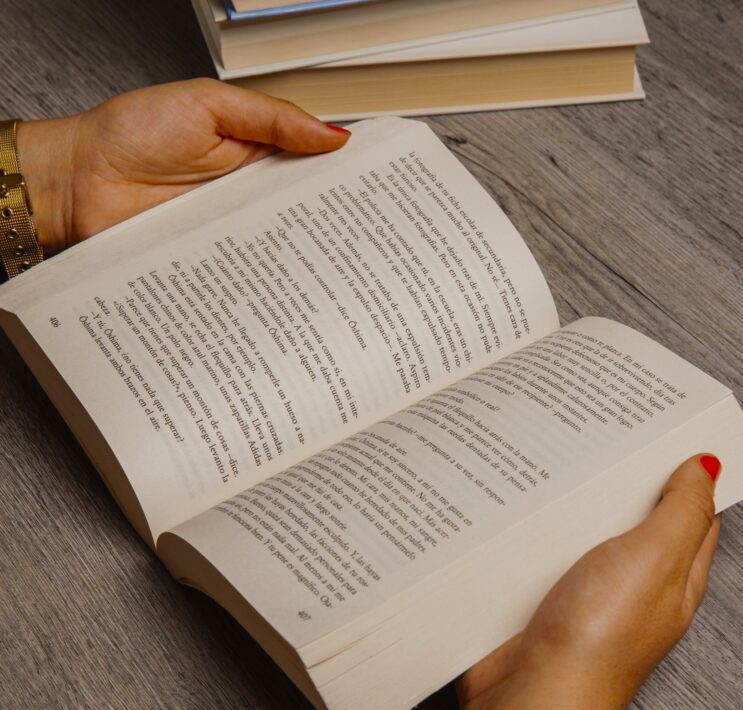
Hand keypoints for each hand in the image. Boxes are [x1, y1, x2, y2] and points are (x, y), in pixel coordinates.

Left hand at [14, 78, 349, 250]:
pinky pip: (249, 270)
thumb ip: (272, 118)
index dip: (344, 175)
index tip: (377, 188)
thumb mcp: (209, 106)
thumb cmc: (131, 134)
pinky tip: (289, 283)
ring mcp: (233, 230)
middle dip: (334, 223)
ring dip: (305, 255)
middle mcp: (248, 194)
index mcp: (256, 151)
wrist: (77, 182)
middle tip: (368, 237)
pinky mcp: (215, 260)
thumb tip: (332, 135)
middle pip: (304, 211)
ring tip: (339, 266)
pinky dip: (267, 278)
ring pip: (281, 245)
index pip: (313, 164)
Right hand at [414, 454, 721, 709]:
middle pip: (635, 519)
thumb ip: (681, 512)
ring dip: (575, 501)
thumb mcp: (654, 560)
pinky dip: (539, 526)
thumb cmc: (599, 637)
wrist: (533, 694)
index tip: (665, 432)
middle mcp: (631, 584)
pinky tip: (524, 502)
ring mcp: (585, 592)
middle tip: (605, 431)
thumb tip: (707, 466)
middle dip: (623, 478)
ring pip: (585, 531)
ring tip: (559, 455)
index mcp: (672, 577)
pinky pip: (544, 549)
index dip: (686, 473)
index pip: (692, 515)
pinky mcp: (544, 596)